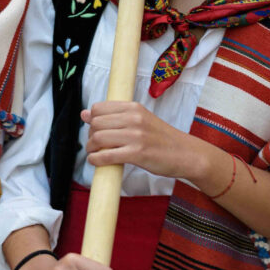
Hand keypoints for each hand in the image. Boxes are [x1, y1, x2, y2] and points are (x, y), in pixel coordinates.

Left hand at [81, 101, 207, 181]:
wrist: (185, 153)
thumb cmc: (162, 138)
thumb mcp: (141, 119)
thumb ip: (115, 116)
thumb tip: (85, 114)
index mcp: (134, 107)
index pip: (99, 108)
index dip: (92, 119)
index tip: (96, 128)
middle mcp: (134, 118)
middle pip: (96, 123)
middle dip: (91, 135)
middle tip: (95, 144)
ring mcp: (136, 136)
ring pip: (98, 138)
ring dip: (91, 148)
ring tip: (95, 153)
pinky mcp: (137, 153)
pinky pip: (106, 156)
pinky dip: (96, 160)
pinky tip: (97, 161)